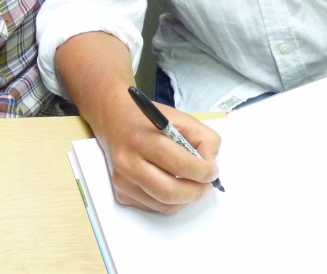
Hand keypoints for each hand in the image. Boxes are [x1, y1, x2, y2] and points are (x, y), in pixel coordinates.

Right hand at [95, 91, 221, 213]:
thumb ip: (204, 139)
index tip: (212, 170)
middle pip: (170, 192)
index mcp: (143, 138)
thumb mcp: (182, 119)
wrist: (114, 120)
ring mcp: (122, 181)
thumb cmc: (150, 119)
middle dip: (196, 192)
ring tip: (192, 184)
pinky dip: (170, 201)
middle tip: (206, 184)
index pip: (180, 165)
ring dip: (186, 199)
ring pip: (164, 205)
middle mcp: (128, 162)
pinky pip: (154, 207)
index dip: (204, 172)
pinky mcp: (120, 193)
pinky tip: (173, 185)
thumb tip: (210, 165)